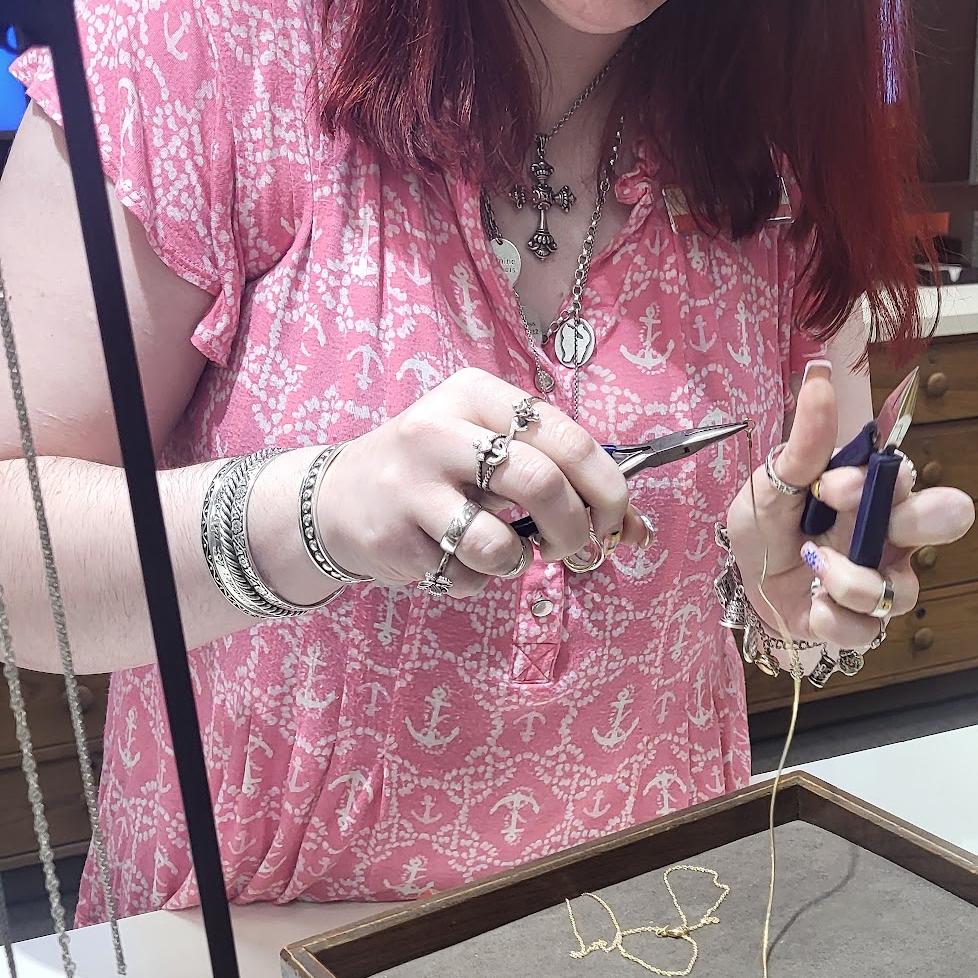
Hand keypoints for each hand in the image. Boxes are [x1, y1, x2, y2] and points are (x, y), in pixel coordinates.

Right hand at [304, 369, 649, 595]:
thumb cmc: (439, 474)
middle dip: (574, 530)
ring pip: (499, 539)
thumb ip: (565, 482)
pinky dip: (477, 581)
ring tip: (505, 554)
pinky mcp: (393, 534)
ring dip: (518, 562)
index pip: (568, 436)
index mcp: (478, 396)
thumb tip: (637, 532)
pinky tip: (455, 560)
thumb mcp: (495, 456)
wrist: (339, 498)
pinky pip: (464, 573)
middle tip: (575, 549)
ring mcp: (411, 482)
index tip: (617, 522)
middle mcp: (441, 428)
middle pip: (541, 482)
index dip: (608, 488)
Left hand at [724, 359, 974, 652]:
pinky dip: (833, 620)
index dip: (876, 482)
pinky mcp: (864, 623)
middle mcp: (892, 534)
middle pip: (951, 519)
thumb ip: (804, 442)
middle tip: (877, 528)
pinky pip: (870, 631)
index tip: (827, 487)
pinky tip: (812, 605)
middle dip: (921, 520)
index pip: (908, 476)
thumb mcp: (774, 482)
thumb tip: (820, 377)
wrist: (742, 582)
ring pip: (904, 591)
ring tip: (814, 566)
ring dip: (853, 582)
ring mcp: (884, 581)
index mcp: (876, 492)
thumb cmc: (767, 525)